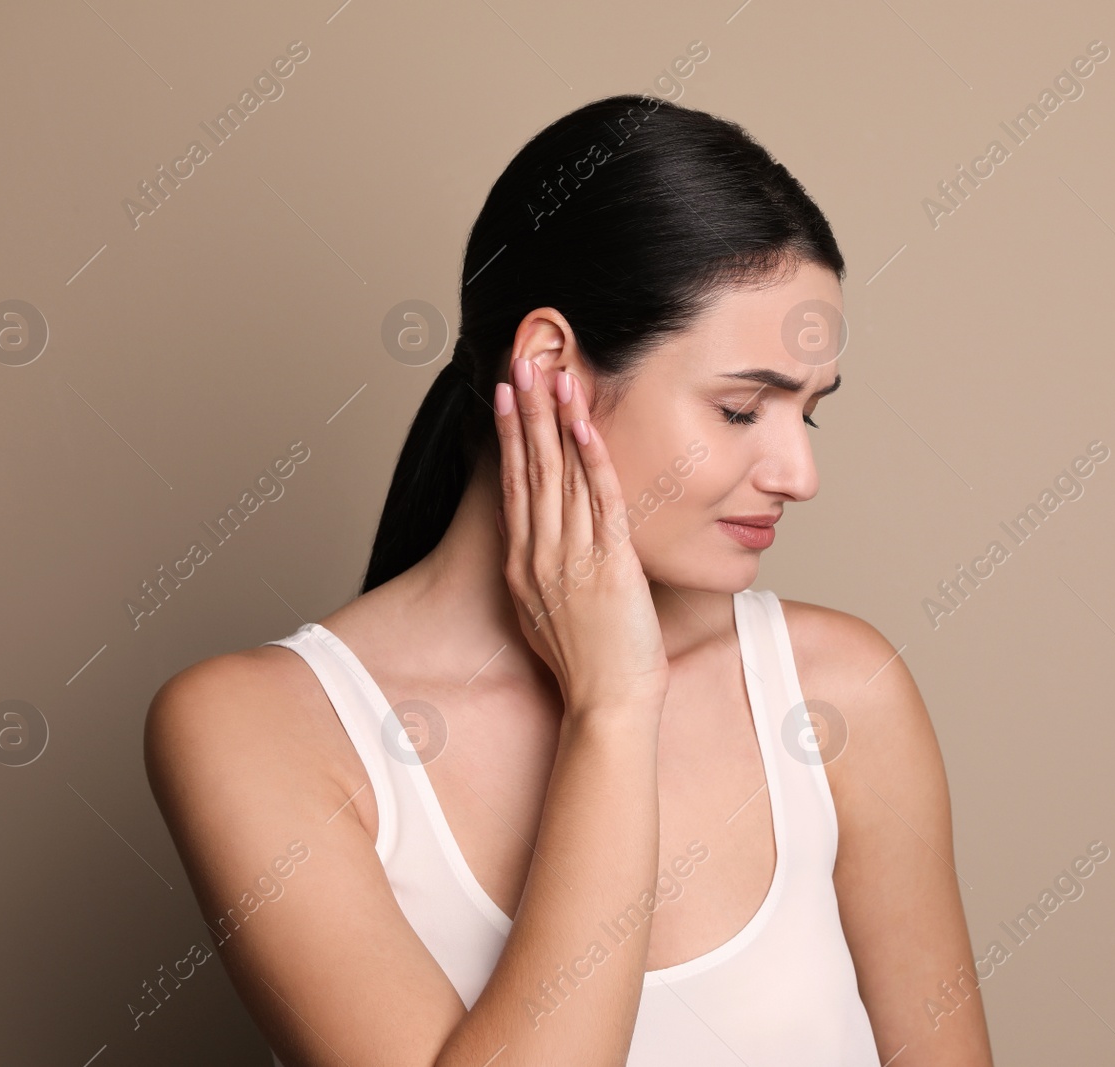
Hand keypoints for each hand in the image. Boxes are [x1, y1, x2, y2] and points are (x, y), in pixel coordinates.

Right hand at [493, 358, 669, 714]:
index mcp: (522, 566)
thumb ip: (538, 574)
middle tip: (519, 362)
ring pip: (560, 475)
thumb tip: (533, 540)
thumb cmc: (588, 665)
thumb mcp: (545, 615)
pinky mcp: (608, 565)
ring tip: (553, 373)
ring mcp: (571, 559)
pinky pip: (599, 499)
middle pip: (529, 468)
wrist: (607, 704)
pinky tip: (586, 423)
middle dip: (525, 410)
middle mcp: (539, 555)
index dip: (509, 435)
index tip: (506, 395)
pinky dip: (592, 457)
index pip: (512, 485)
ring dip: (557, 419)